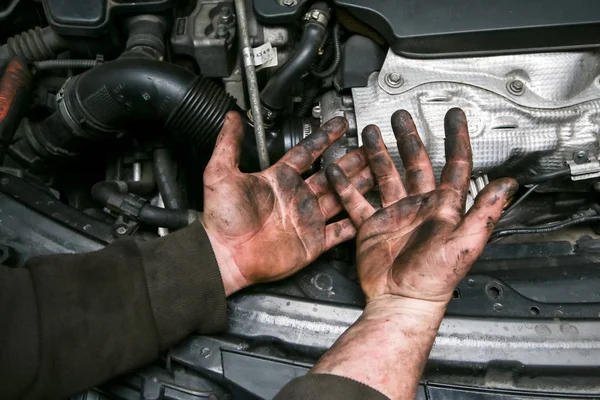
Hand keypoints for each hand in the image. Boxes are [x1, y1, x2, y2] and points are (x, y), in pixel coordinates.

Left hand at [203, 112, 373, 295]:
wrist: (224, 254)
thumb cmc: (221, 219)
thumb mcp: (220, 173)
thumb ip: (228, 143)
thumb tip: (230, 116)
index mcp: (279, 180)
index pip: (307, 152)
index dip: (324, 137)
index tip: (339, 124)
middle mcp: (297, 197)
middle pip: (332, 173)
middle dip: (352, 160)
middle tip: (370, 147)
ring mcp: (307, 219)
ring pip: (341, 197)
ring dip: (359, 185)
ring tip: (378, 171)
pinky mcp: (314, 242)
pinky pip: (340, 231)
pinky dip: (356, 222)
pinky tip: (370, 212)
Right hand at [326, 108, 517, 305]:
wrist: (402, 299)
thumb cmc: (435, 278)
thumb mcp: (465, 243)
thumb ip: (484, 212)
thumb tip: (508, 184)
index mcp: (443, 206)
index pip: (454, 165)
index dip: (456, 139)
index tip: (455, 117)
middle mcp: (419, 205)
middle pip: (415, 162)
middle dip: (408, 137)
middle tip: (401, 117)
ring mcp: (395, 214)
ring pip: (385, 175)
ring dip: (377, 154)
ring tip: (370, 133)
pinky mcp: (373, 226)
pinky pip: (357, 201)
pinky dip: (346, 186)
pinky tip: (338, 171)